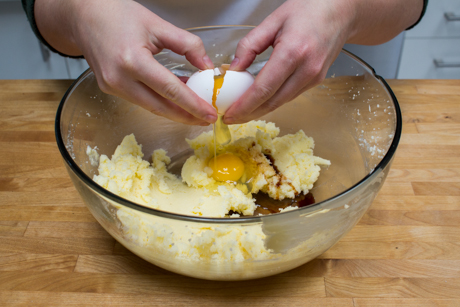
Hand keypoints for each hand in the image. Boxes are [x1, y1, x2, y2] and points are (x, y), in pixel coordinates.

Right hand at [37, 0, 216, 124]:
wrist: (84, 16)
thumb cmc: (118, 14)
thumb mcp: (158, 24)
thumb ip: (187, 44)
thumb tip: (207, 66)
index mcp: (132, 60)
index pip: (170, 89)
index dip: (193, 105)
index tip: (210, 114)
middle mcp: (120, 79)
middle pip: (160, 107)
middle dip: (186, 116)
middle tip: (207, 119)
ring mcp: (112, 87)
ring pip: (150, 107)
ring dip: (174, 111)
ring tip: (195, 111)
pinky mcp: (110, 89)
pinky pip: (141, 100)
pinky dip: (160, 101)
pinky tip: (175, 99)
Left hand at [224, 0, 351, 123]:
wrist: (341, 11)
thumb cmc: (309, 9)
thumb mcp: (273, 20)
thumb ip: (250, 45)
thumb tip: (234, 68)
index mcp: (293, 52)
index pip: (264, 88)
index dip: (244, 105)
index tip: (229, 114)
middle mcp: (306, 69)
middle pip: (272, 102)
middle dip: (248, 114)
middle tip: (229, 119)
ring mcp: (314, 77)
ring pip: (281, 102)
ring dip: (259, 111)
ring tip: (240, 113)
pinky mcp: (316, 81)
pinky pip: (290, 96)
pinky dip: (272, 101)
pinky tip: (259, 102)